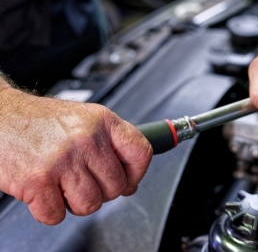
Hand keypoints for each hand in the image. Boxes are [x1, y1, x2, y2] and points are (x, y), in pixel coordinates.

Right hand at [0, 87, 151, 224]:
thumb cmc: (40, 121)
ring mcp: (63, 160)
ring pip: (90, 204)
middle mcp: (87, 139)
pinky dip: (48, 210)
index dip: (136, 173)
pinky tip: (43, 191)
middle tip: (82, 181)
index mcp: (103, 121)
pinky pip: (56, 215)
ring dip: (74, 203)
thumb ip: (110, 147)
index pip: (141, 152)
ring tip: (61, 185)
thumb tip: (130, 183)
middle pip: (116, 186)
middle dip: (100, 191)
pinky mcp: (38, 180)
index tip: (128, 179)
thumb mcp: (84, 120)